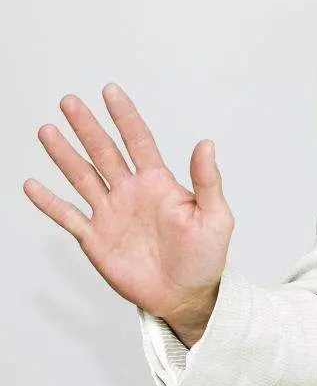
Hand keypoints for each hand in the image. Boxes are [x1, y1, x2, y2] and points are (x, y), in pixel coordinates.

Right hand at [24, 83, 233, 327]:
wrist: (186, 295)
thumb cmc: (205, 256)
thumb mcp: (215, 216)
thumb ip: (207, 181)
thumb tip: (206, 143)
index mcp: (159, 183)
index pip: (138, 140)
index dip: (124, 116)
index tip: (110, 91)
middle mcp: (131, 192)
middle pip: (104, 152)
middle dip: (87, 127)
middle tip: (69, 101)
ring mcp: (111, 214)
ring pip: (82, 177)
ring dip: (64, 155)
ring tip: (47, 130)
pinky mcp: (96, 239)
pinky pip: (68, 216)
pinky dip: (50, 203)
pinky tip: (33, 185)